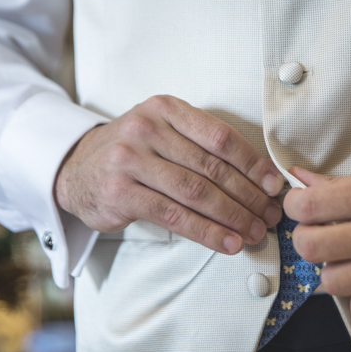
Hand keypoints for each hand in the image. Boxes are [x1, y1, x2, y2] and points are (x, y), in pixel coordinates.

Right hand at [55, 95, 283, 253]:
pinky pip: (173, 216)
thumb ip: (201, 146)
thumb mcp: (162, 133)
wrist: (76, 169)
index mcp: (166, 108)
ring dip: (231, 217)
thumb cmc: (133, 154)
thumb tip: (259, 178)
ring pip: (195, 192)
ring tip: (254, 233)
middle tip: (270, 217)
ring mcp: (130, 159)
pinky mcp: (120, 192)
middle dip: (247, 196)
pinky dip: (205, 232)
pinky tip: (226, 243)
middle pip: (211, 167)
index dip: (253, 164)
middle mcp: (146, 128)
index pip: (220, 137)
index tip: (273, 186)